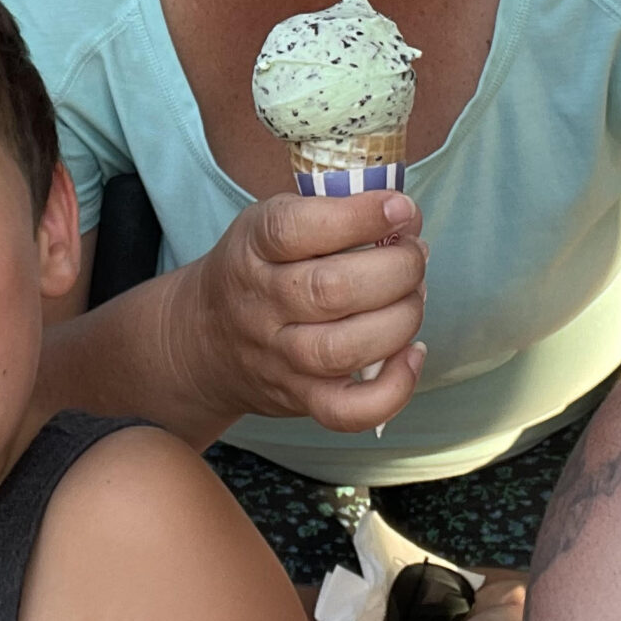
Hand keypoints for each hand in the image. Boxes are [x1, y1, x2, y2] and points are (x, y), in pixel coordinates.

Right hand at [172, 192, 428, 432]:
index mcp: (254, 247)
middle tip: (415, 254)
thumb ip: (334, 213)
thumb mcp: (272, 223)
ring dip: (401, 318)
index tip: (399, 209)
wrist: (205, 340)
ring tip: (414, 296)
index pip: (296, 229)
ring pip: (346, 348)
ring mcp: (281, 357)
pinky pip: (349, 411)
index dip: (359, 217)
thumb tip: (406, 216)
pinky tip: (412, 354)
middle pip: (333, 290)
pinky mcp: (301, 398)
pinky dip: (394, 387)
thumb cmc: (257, 269)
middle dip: (397, 268)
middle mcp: (263, 303)